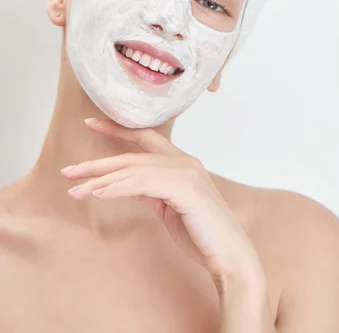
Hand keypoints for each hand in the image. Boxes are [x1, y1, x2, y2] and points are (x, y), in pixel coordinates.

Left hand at [60, 118, 265, 288]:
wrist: (230, 255)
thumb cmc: (202, 234)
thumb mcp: (170, 207)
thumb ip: (152, 191)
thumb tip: (125, 184)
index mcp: (182, 162)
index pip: (146, 138)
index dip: (118, 130)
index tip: (91, 122)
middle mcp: (184, 161)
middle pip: (132, 156)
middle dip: (98, 164)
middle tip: (69, 170)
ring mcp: (185, 172)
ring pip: (133, 170)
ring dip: (100, 180)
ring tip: (75, 190)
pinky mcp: (184, 188)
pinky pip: (142, 184)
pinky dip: (117, 188)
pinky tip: (98, 193)